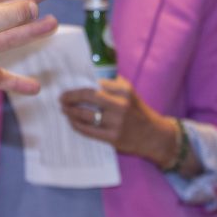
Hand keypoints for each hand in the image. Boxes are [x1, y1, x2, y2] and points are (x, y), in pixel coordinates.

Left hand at [61, 76, 197, 175]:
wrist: (154, 135)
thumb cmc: (138, 110)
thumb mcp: (130, 92)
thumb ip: (112, 85)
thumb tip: (88, 79)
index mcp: (124, 90)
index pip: (96, 84)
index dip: (79, 85)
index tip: (68, 84)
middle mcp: (120, 105)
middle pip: (89, 97)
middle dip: (71, 96)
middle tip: (61, 97)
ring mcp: (116, 122)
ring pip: (86, 115)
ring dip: (71, 111)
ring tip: (64, 109)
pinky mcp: (113, 137)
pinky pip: (89, 131)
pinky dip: (77, 125)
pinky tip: (72, 121)